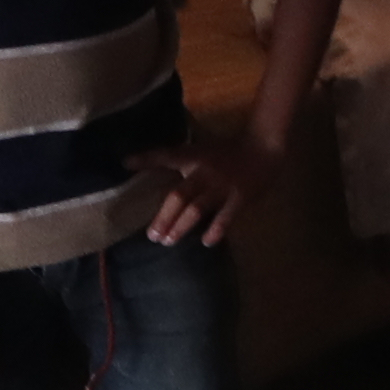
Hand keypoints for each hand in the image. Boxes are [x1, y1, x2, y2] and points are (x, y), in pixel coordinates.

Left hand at [137, 135, 272, 245]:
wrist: (263, 147)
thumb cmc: (229, 151)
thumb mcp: (202, 151)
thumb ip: (182, 161)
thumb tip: (150, 169)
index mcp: (194, 157)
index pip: (167, 156)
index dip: (146, 159)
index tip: (126, 164)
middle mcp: (204, 172)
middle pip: (178, 195)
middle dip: (163, 216)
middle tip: (152, 235)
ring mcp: (222, 186)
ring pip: (197, 209)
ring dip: (181, 226)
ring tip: (168, 241)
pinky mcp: (239, 197)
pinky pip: (226, 217)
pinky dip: (216, 230)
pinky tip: (206, 241)